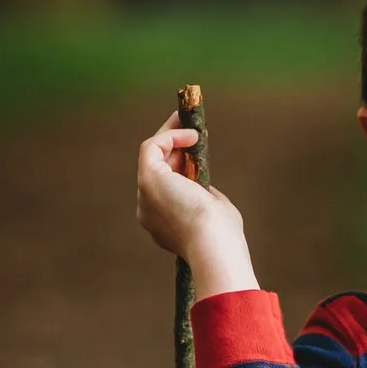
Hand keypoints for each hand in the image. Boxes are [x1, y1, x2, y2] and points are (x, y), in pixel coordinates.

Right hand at [134, 114, 257, 293]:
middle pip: (156, 168)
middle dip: (173, 146)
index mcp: (163, 222)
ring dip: (171, 134)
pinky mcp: (148, 179)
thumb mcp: (212, 216)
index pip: (166, 186)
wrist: (213, 245)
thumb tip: (205, 189)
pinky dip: (170, 136)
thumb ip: (204, 201)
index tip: (197, 148)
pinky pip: (152, 148)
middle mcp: (148, 209)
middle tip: (192, 127)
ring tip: (191, 122)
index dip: (180, 165)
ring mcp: (144, 195)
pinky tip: (192, 135)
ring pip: (151, 156)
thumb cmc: (221, 235)